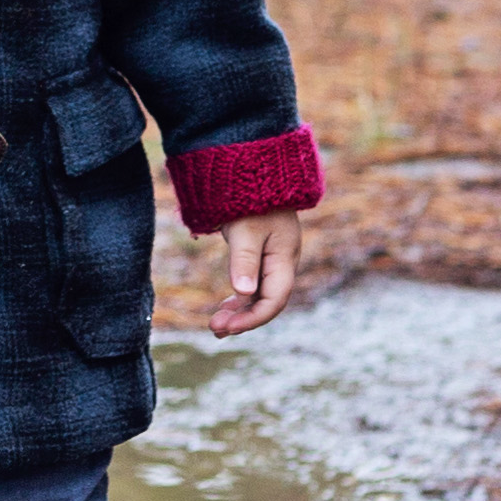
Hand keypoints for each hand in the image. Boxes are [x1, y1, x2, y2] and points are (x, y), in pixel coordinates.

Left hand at [208, 209, 308, 340]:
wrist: (255, 170)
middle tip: (215, 330)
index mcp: (285, 257)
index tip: (226, 327)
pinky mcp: (262, 254)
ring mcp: (273, 259)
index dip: (252, 318)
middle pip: (267, 301)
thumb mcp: (246, 229)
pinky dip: (240, 298)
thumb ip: (244, 260)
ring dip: (240, 311)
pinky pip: (255, 284)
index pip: (274, 300)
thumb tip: (243, 292)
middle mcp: (282, 262)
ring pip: (260, 294)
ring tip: (217, 325)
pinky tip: (226, 306)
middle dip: (243, 319)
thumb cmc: (252, 198)